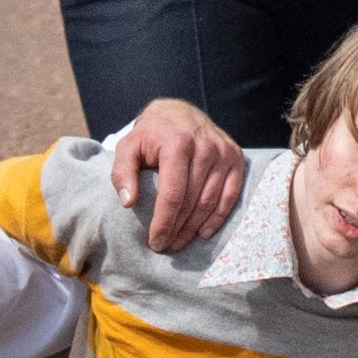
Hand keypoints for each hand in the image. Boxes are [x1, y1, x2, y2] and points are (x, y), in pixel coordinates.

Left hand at [105, 98, 245, 246]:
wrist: (179, 112)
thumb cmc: (151, 134)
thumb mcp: (128, 146)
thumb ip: (122, 172)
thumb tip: (128, 202)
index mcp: (178, 144)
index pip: (172, 195)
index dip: (164, 223)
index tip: (155, 242)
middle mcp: (205, 147)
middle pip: (192, 202)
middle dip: (178, 229)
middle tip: (166, 246)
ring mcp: (223, 153)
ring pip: (210, 202)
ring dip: (195, 228)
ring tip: (180, 242)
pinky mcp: (236, 158)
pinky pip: (230, 196)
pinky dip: (218, 218)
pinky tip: (203, 232)